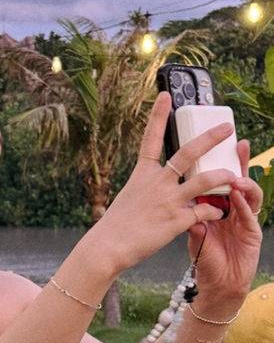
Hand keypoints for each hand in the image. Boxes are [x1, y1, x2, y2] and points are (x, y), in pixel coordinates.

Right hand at [97, 93, 243, 272]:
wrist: (109, 246)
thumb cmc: (116, 225)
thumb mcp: (130, 198)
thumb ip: (149, 189)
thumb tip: (159, 187)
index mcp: (143, 174)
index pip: (151, 138)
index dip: (158, 115)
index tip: (166, 96)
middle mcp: (157, 182)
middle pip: (188, 153)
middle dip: (210, 138)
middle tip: (226, 128)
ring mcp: (168, 200)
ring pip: (204, 180)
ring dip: (222, 176)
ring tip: (234, 175)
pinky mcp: (176, 220)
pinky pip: (204, 211)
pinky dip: (214, 211)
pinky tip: (219, 212)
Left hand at [187, 138, 262, 306]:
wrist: (217, 285)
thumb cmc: (204, 258)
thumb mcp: (192, 232)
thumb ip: (188, 215)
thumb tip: (176, 198)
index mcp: (217, 206)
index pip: (219, 179)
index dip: (220, 162)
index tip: (214, 143)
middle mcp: (233, 209)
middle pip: (239, 181)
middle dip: (240, 162)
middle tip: (239, 145)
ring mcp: (244, 220)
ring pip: (249, 194)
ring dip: (244, 183)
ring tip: (236, 176)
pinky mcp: (252, 234)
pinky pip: (249, 215)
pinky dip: (244, 204)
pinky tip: (239, 195)